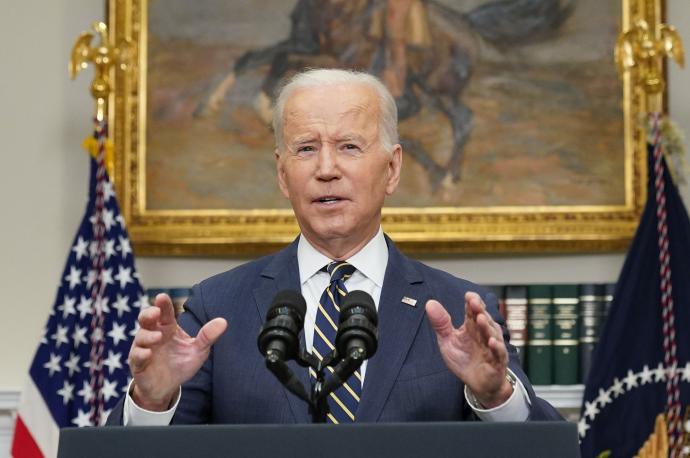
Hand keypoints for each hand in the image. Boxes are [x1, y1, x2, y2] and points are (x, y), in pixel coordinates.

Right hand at [128, 293, 227, 410]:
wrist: (168, 387)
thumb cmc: (181, 364)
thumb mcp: (198, 350)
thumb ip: (207, 336)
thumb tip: (223, 321)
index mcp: (168, 328)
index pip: (165, 312)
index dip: (163, 304)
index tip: (162, 297)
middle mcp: (154, 334)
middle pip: (146, 319)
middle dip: (148, 314)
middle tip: (155, 313)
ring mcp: (144, 348)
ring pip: (141, 336)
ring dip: (148, 336)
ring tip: (158, 337)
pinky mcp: (138, 363)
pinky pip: (136, 356)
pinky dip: (141, 353)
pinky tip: (148, 353)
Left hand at [425, 292, 511, 407]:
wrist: (477, 384)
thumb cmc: (464, 360)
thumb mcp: (448, 340)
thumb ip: (441, 323)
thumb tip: (430, 303)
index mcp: (472, 326)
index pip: (473, 310)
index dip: (472, 302)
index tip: (468, 295)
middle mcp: (484, 333)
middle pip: (483, 318)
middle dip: (479, 310)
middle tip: (474, 302)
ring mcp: (492, 346)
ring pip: (491, 333)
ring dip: (486, 326)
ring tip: (480, 318)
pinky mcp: (497, 361)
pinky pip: (498, 353)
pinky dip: (496, 347)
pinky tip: (492, 342)